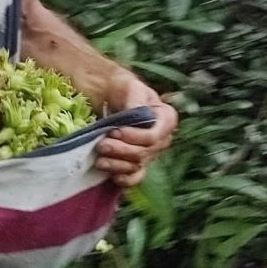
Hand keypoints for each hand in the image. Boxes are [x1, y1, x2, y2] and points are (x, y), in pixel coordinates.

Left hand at [94, 72, 177, 188]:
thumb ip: (135, 100)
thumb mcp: (131, 87)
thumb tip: (136, 113)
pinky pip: (135, 178)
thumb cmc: (124, 90)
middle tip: (101, 145)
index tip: (114, 131)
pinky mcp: (138, 164)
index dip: (134, 138)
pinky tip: (111, 176)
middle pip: (143, 153)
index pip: (153, 137)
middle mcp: (163, 139)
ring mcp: (151, 154)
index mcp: (166, 119)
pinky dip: (124, 180)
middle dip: (121, 150)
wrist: (112, 97)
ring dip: (117, 165)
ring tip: (100, 160)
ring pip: (137, 166)